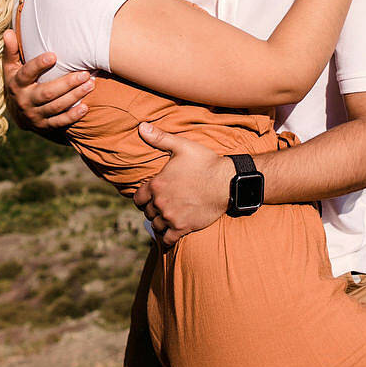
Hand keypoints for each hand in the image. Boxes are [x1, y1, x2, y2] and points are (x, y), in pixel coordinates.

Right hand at [1, 30, 91, 144]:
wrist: (17, 113)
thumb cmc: (19, 81)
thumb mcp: (11, 67)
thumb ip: (12, 51)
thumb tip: (8, 32)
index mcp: (16, 83)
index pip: (27, 74)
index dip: (39, 65)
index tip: (53, 56)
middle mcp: (24, 100)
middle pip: (46, 93)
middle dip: (67, 83)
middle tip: (85, 74)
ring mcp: (34, 115)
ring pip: (55, 107)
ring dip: (74, 96)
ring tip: (91, 84)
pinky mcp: (44, 126)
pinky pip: (59, 122)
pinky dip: (72, 116)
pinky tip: (85, 107)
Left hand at [132, 123, 233, 245]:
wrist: (227, 182)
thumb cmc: (205, 162)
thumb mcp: (182, 146)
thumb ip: (160, 138)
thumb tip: (141, 127)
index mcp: (157, 185)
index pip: (138, 198)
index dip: (142, 197)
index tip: (149, 196)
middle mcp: (161, 203)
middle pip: (147, 212)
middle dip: (152, 209)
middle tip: (161, 205)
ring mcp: (172, 217)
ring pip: (156, 226)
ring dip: (159, 222)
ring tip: (166, 217)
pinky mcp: (183, 227)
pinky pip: (167, 239)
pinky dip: (166, 238)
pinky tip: (170, 233)